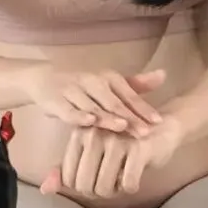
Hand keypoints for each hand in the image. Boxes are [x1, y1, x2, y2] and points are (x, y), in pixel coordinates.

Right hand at [26, 64, 164, 134]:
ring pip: (93, 106)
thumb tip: (164, 75)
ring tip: (122, 127)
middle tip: (144, 132)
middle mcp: (92, 81)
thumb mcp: (110, 84)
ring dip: (107, 117)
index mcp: (108, 78)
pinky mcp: (55, 100)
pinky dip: (78, 116)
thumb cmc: (84, 86)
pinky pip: (68, 110)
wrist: (44, 78)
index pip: (129, 94)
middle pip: (113, 102)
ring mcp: (73, 90)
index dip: (143, 108)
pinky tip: (89, 122)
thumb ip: (136, 85)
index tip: (158, 122)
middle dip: (129, 117)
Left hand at [40, 115, 182, 197]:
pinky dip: (130, 187)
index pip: (68, 177)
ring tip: (120, 180)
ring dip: (114, 191)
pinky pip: (127, 184)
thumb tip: (45, 191)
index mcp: (80, 134)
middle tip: (110, 183)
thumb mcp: (90, 153)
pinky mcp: (138, 149)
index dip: (82, 187)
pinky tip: (135, 175)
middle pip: (84, 186)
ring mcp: (117, 141)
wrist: (162, 127)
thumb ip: (65, 171)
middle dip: (97, 192)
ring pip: (104, 188)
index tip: (95, 179)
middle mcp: (96, 135)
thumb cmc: (123, 143)